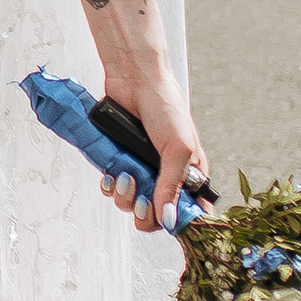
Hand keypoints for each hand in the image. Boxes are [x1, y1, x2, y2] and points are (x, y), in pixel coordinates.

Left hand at [95, 60, 208, 235]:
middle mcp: (165, 174)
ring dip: (125, 196)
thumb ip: (172, 186)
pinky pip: (113, 186)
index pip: (188, 211)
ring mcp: (141, 168)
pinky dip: (110, 185)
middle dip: (146, 212)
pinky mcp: (120, 160)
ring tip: (125, 177)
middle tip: (142, 200)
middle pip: (156, 214)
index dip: (178, 221)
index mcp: (190, 174)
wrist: (134, 79)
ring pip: (131, 203)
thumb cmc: (166, 107)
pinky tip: (111, 175)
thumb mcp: (178, 149)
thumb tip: (169, 220)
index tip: (168, 221)